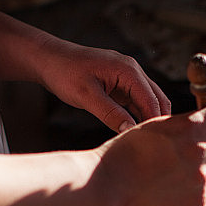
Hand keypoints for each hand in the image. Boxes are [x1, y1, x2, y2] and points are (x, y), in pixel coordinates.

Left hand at [36, 38, 171, 132]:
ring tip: (145, 142)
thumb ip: (111, 114)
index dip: (154, 122)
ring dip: (146, 119)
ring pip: (147, 102)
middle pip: (157, 100)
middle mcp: (133, 71)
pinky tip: (132, 131)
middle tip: (155, 146)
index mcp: (129, 70)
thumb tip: (131, 130)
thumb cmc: (65, 73)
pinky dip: (136, 115)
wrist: (49, 59)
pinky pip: (134, 102)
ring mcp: (127, 78)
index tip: (155, 144)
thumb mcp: (87, 96)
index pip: (152, 100)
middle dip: (157, 121)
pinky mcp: (119, 85)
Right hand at [92, 102, 205, 205]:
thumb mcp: (156, 128)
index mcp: (191, 125)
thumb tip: (204, 130)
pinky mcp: (197, 204)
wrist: (106, 186)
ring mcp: (202, 179)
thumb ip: (184, 128)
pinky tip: (169, 197)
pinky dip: (193, 198)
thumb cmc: (123, 155)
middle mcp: (202, 149)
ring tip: (183, 182)